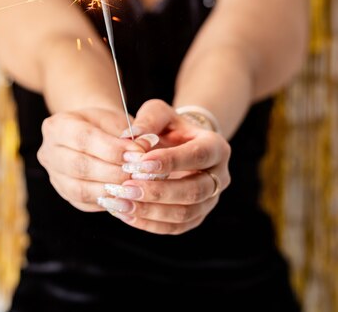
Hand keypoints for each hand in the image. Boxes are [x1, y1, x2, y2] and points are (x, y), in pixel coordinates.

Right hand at [37, 107, 153, 211]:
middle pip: (79, 166)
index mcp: (57, 125)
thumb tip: (145, 147)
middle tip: (139, 173)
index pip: (83, 138)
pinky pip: (84, 202)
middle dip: (113, 172)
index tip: (138, 154)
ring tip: (135, 186)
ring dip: (110, 190)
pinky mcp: (64, 193)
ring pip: (79, 189)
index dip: (112, 149)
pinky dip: (106, 201)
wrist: (94, 133)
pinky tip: (125, 197)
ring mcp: (53, 175)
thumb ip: (129, 133)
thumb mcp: (116, 120)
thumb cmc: (106, 125)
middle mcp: (48, 151)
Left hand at [96, 99, 230, 233]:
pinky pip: (175, 228)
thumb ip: (148, 120)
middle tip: (126, 187)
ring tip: (121, 203)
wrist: (180, 144)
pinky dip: (150, 224)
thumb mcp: (160, 113)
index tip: (140, 163)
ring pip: (185, 214)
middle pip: (194, 191)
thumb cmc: (169, 127)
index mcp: (215, 147)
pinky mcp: (196, 217)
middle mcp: (219, 176)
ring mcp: (210, 200)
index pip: (197, 156)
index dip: (170, 161)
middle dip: (158, 191)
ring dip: (151, 211)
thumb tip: (132, 137)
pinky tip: (127, 214)